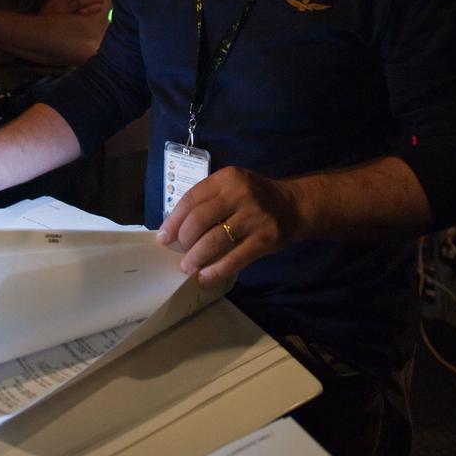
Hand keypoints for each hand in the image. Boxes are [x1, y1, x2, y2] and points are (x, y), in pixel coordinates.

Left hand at [157, 166, 301, 285]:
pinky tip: (205, 277)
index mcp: (227, 178)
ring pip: (214, 240)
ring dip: (196, 258)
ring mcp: (254, 216)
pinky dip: (216, 271)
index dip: (173, 220)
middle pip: (199, 219)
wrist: (293, 205)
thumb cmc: (254, 198)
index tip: (163, 237)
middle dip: (184, 240)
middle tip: (179, 253)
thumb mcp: (231, 187)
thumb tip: (174, 229)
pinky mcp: (265, 238)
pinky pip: (234, 258)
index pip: (192, 198)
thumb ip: (208, 201)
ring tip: (188, 267)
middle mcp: (240, 193)